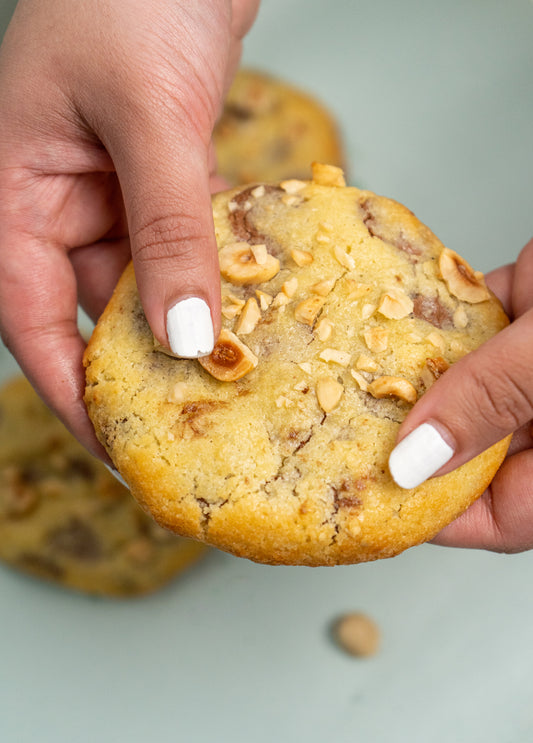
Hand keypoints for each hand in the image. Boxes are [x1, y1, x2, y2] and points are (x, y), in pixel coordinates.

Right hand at [0, 0, 259, 458]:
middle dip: (136, 373)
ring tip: (228, 385)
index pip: (28, 319)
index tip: (116, 447)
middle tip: (186, 432)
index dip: (69, 391)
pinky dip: (211, 279)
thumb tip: (187, 336)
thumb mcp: (148, 116)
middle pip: (89, 315)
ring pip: (144, 287)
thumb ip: (169, 227)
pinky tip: (248, 313)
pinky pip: (183, 250)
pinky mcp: (160, 184)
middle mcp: (55, 206)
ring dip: (185, 329)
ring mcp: (111, 197)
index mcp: (12, 196)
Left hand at [389, 238, 532, 552]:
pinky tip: (403, 311)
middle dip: (418, 436)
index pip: (505, 516)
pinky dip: (450, 316)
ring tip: (361, 374)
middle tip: (351, 430)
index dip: (439, 513)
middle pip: (481, 451)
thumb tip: (418, 460)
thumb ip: (497, 397)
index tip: (377, 496)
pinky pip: (487, 324)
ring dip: (425, 373)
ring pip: (476, 384)